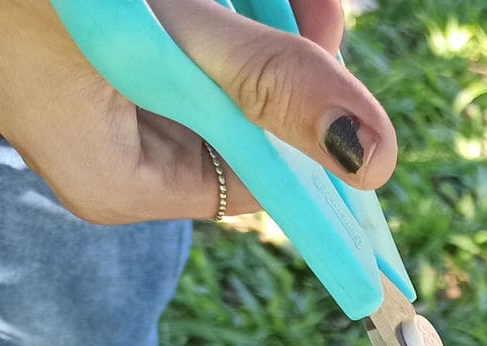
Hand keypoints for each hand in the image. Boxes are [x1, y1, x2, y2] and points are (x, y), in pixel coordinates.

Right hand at [0, 0, 395, 223]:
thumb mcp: (152, 32)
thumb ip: (261, 84)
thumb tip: (375, 157)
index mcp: (120, 184)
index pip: (271, 186)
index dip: (316, 126)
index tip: (342, 62)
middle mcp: (120, 157)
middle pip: (256, 120)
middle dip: (290, 54)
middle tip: (307, 3)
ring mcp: (113, 104)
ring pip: (233, 71)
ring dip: (262, 22)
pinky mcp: (110, 53)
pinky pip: (196, 41)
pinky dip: (222, 12)